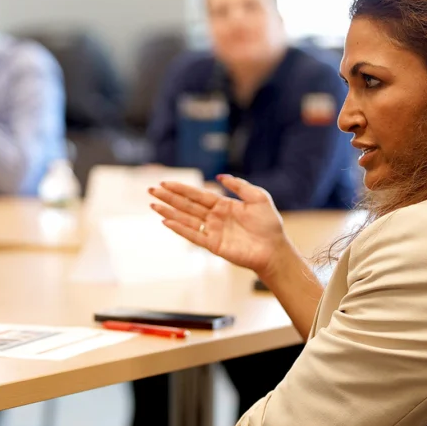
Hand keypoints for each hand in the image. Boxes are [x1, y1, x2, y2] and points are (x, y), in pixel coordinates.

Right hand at [149, 174, 285, 275]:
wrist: (274, 249)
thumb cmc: (269, 224)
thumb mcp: (258, 197)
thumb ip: (239, 185)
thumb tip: (220, 177)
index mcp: (224, 205)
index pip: (198, 195)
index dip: (182, 188)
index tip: (165, 182)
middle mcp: (215, 218)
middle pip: (187, 205)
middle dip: (169, 197)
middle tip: (152, 190)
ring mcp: (213, 231)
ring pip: (186, 219)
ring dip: (169, 212)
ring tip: (153, 205)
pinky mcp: (214, 245)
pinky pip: (193, 235)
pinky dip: (180, 229)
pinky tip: (166, 221)